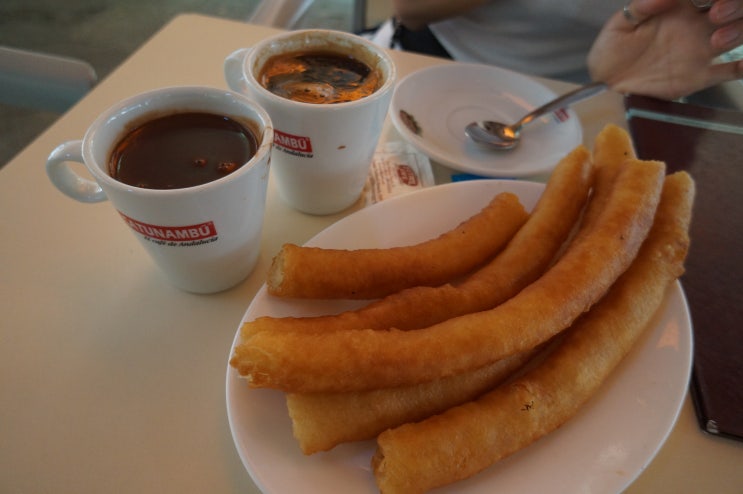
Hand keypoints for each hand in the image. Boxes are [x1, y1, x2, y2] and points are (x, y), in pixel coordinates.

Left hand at [588, 0, 742, 98]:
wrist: (605, 87)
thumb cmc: (610, 52)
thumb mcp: (619, 26)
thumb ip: (641, 8)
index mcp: (678, 7)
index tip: (702, 0)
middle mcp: (696, 25)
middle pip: (732, 7)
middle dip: (733, 6)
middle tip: (716, 14)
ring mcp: (701, 50)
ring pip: (738, 33)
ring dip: (737, 32)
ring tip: (717, 41)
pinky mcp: (700, 76)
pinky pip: (731, 70)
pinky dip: (742, 66)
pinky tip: (742, 64)